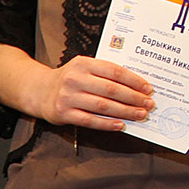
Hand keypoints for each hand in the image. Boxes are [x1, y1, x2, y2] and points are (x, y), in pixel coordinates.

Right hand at [32, 56, 152, 130]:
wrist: (39, 90)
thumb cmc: (70, 79)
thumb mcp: (84, 68)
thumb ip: (105, 73)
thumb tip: (136, 86)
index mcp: (83, 63)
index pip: (114, 71)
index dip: (134, 80)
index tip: (148, 88)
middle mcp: (75, 78)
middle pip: (111, 89)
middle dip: (133, 98)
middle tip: (149, 104)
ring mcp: (68, 96)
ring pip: (103, 106)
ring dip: (125, 112)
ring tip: (140, 115)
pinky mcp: (64, 113)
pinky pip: (90, 120)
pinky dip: (107, 124)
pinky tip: (121, 125)